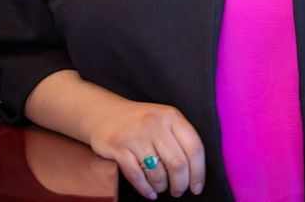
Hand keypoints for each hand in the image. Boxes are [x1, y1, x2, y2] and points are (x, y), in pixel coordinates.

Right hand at [89, 99, 205, 198]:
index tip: (198, 186)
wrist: (105, 113)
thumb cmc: (141, 121)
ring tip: (161, 187)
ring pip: (157, 173)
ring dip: (162, 186)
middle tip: (179, 191)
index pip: (194, 147)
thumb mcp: (164, 119)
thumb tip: (195, 170)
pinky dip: (145, 189)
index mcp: (171, 116)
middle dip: (181, 184)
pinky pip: (136, 176)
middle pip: (177, 163)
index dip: (199, 171)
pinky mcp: (118, 147)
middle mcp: (155, 123)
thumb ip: (179, 137)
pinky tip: (149, 192)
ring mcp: (136, 135)